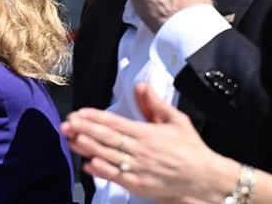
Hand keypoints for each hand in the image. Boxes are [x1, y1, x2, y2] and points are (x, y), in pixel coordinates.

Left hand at [60, 83, 231, 201]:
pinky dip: (103, 171)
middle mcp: (141, 150)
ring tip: (71, 140)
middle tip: (67, 124)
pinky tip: (89, 164)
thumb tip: (141, 86)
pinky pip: (118, 177)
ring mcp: (139, 168)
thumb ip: (155, 103)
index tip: (79, 112)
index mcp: (147, 133)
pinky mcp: (140, 185)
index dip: (95, 117)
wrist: (205, 178)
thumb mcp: (176, 120)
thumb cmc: (190, 148)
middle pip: (107, 138)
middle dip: (85, 130)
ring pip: (109, 156)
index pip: (115, 123)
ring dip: (88, 148)